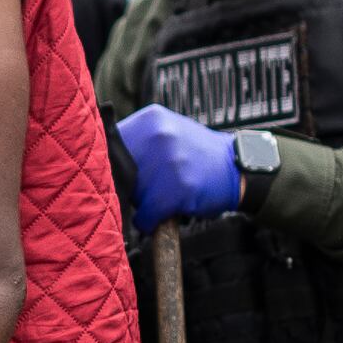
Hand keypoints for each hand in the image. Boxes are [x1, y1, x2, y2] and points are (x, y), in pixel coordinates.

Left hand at [112, 104, 243, 230]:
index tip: (121, 176)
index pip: (111, 145)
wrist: (237, 166)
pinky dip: (148, 222)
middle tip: (144, 189)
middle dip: (128, 185)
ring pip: (132, 195)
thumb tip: (106, 158)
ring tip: (157, 199)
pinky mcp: (178, 189)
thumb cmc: (197, 153)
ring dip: (140, 204)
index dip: (114, 166)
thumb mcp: (169, 131)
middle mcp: (158, 136)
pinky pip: (146, 215)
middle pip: (119, 172)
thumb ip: (140, 139)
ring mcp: (169, 162)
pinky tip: (157, 216)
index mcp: (151, 119)